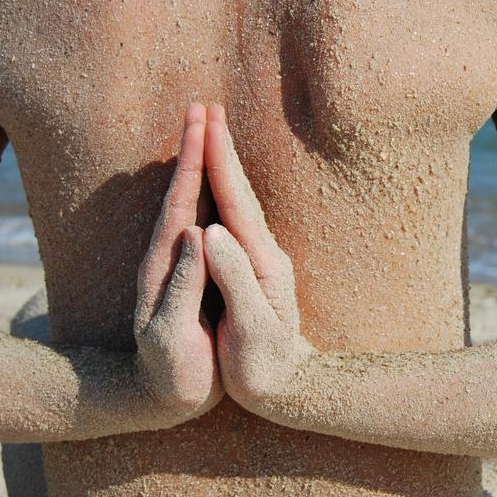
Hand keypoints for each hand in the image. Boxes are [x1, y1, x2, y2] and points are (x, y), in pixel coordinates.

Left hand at [133, 104, 222, 419]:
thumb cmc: (170, 373)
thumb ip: (184, 285)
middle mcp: (171, 255)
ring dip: (201, 163)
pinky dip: (208, 191)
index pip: (182, 201)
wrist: (157, 399)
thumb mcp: (172, 335)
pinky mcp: (192, 271)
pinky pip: (201, 218)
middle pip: (184, 190)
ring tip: (210, 131)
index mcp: (168, 265)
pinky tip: (216, 183)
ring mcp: (180, 261)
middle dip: (196, 147)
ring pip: (191, 200)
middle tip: (206, 105)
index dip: (195, 161)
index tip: (205, 122)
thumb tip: (198, 233)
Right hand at [202, 105, 312, 410]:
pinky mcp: (257, 266)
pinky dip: (225, 190)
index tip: (203, 124)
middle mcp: (265, 252)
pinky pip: (237, 215)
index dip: (216, 163)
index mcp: (259, 262)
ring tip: (210, 132)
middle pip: (240, 190)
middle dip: (221, 148)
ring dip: (224, 164)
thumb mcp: (251, 328)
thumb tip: (211, 233)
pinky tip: (219, 184)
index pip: (235, 202)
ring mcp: (263, 257)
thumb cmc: (266, 366)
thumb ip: (233, 279)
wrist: (293, 388)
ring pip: (240, 199)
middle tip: (206, 108)